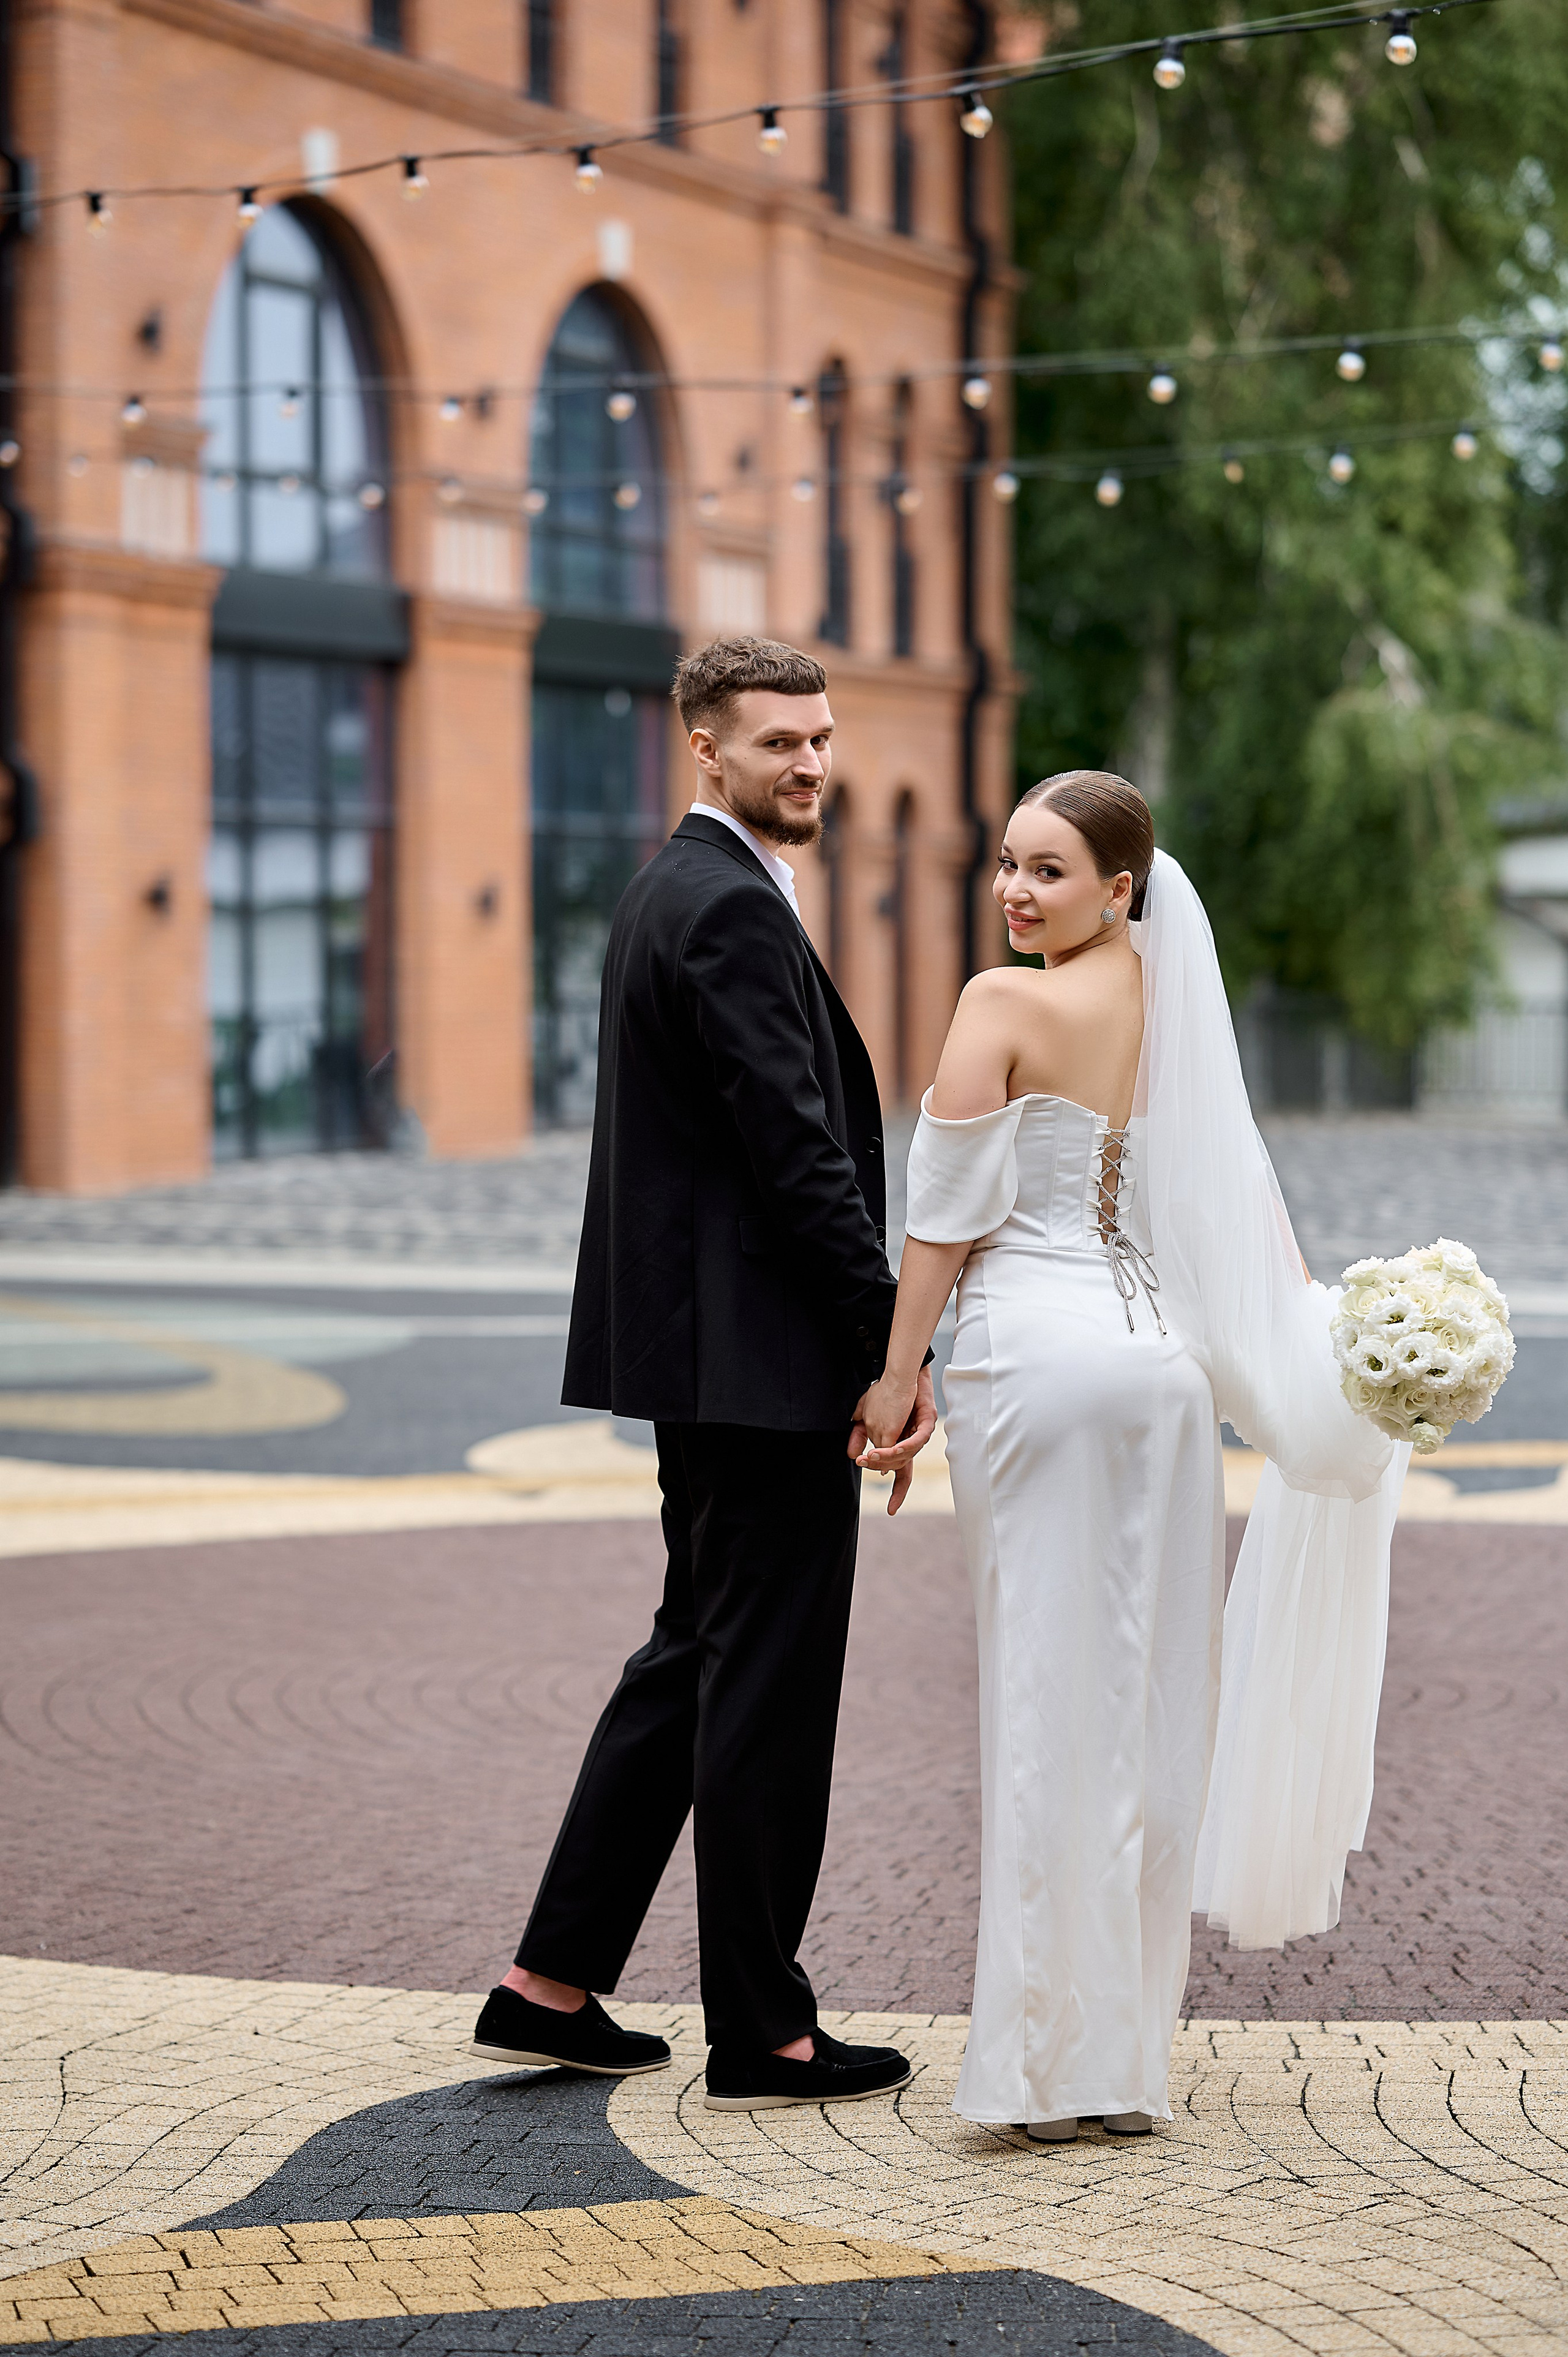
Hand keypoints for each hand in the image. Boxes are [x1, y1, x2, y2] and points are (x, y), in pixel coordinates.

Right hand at [848, 1363, 937, 1515]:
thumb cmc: (886, 1395)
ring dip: (887, 1457)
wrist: (902, 1374)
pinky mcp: (927, 1423)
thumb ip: (859, 1436)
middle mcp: (914, 1444)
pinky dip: (903, 1447)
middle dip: (881, 1467)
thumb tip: (852, 1455)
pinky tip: (891, 1448)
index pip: (902, 1475)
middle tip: (864, 1461)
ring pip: (906, 1456)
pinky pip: (916, 1441)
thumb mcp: (866, 1417)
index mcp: (902, 1446)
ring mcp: (922, 1434)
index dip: (898, 1493)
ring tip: (870, 1454)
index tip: (891, 1511)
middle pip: (902, 1468)